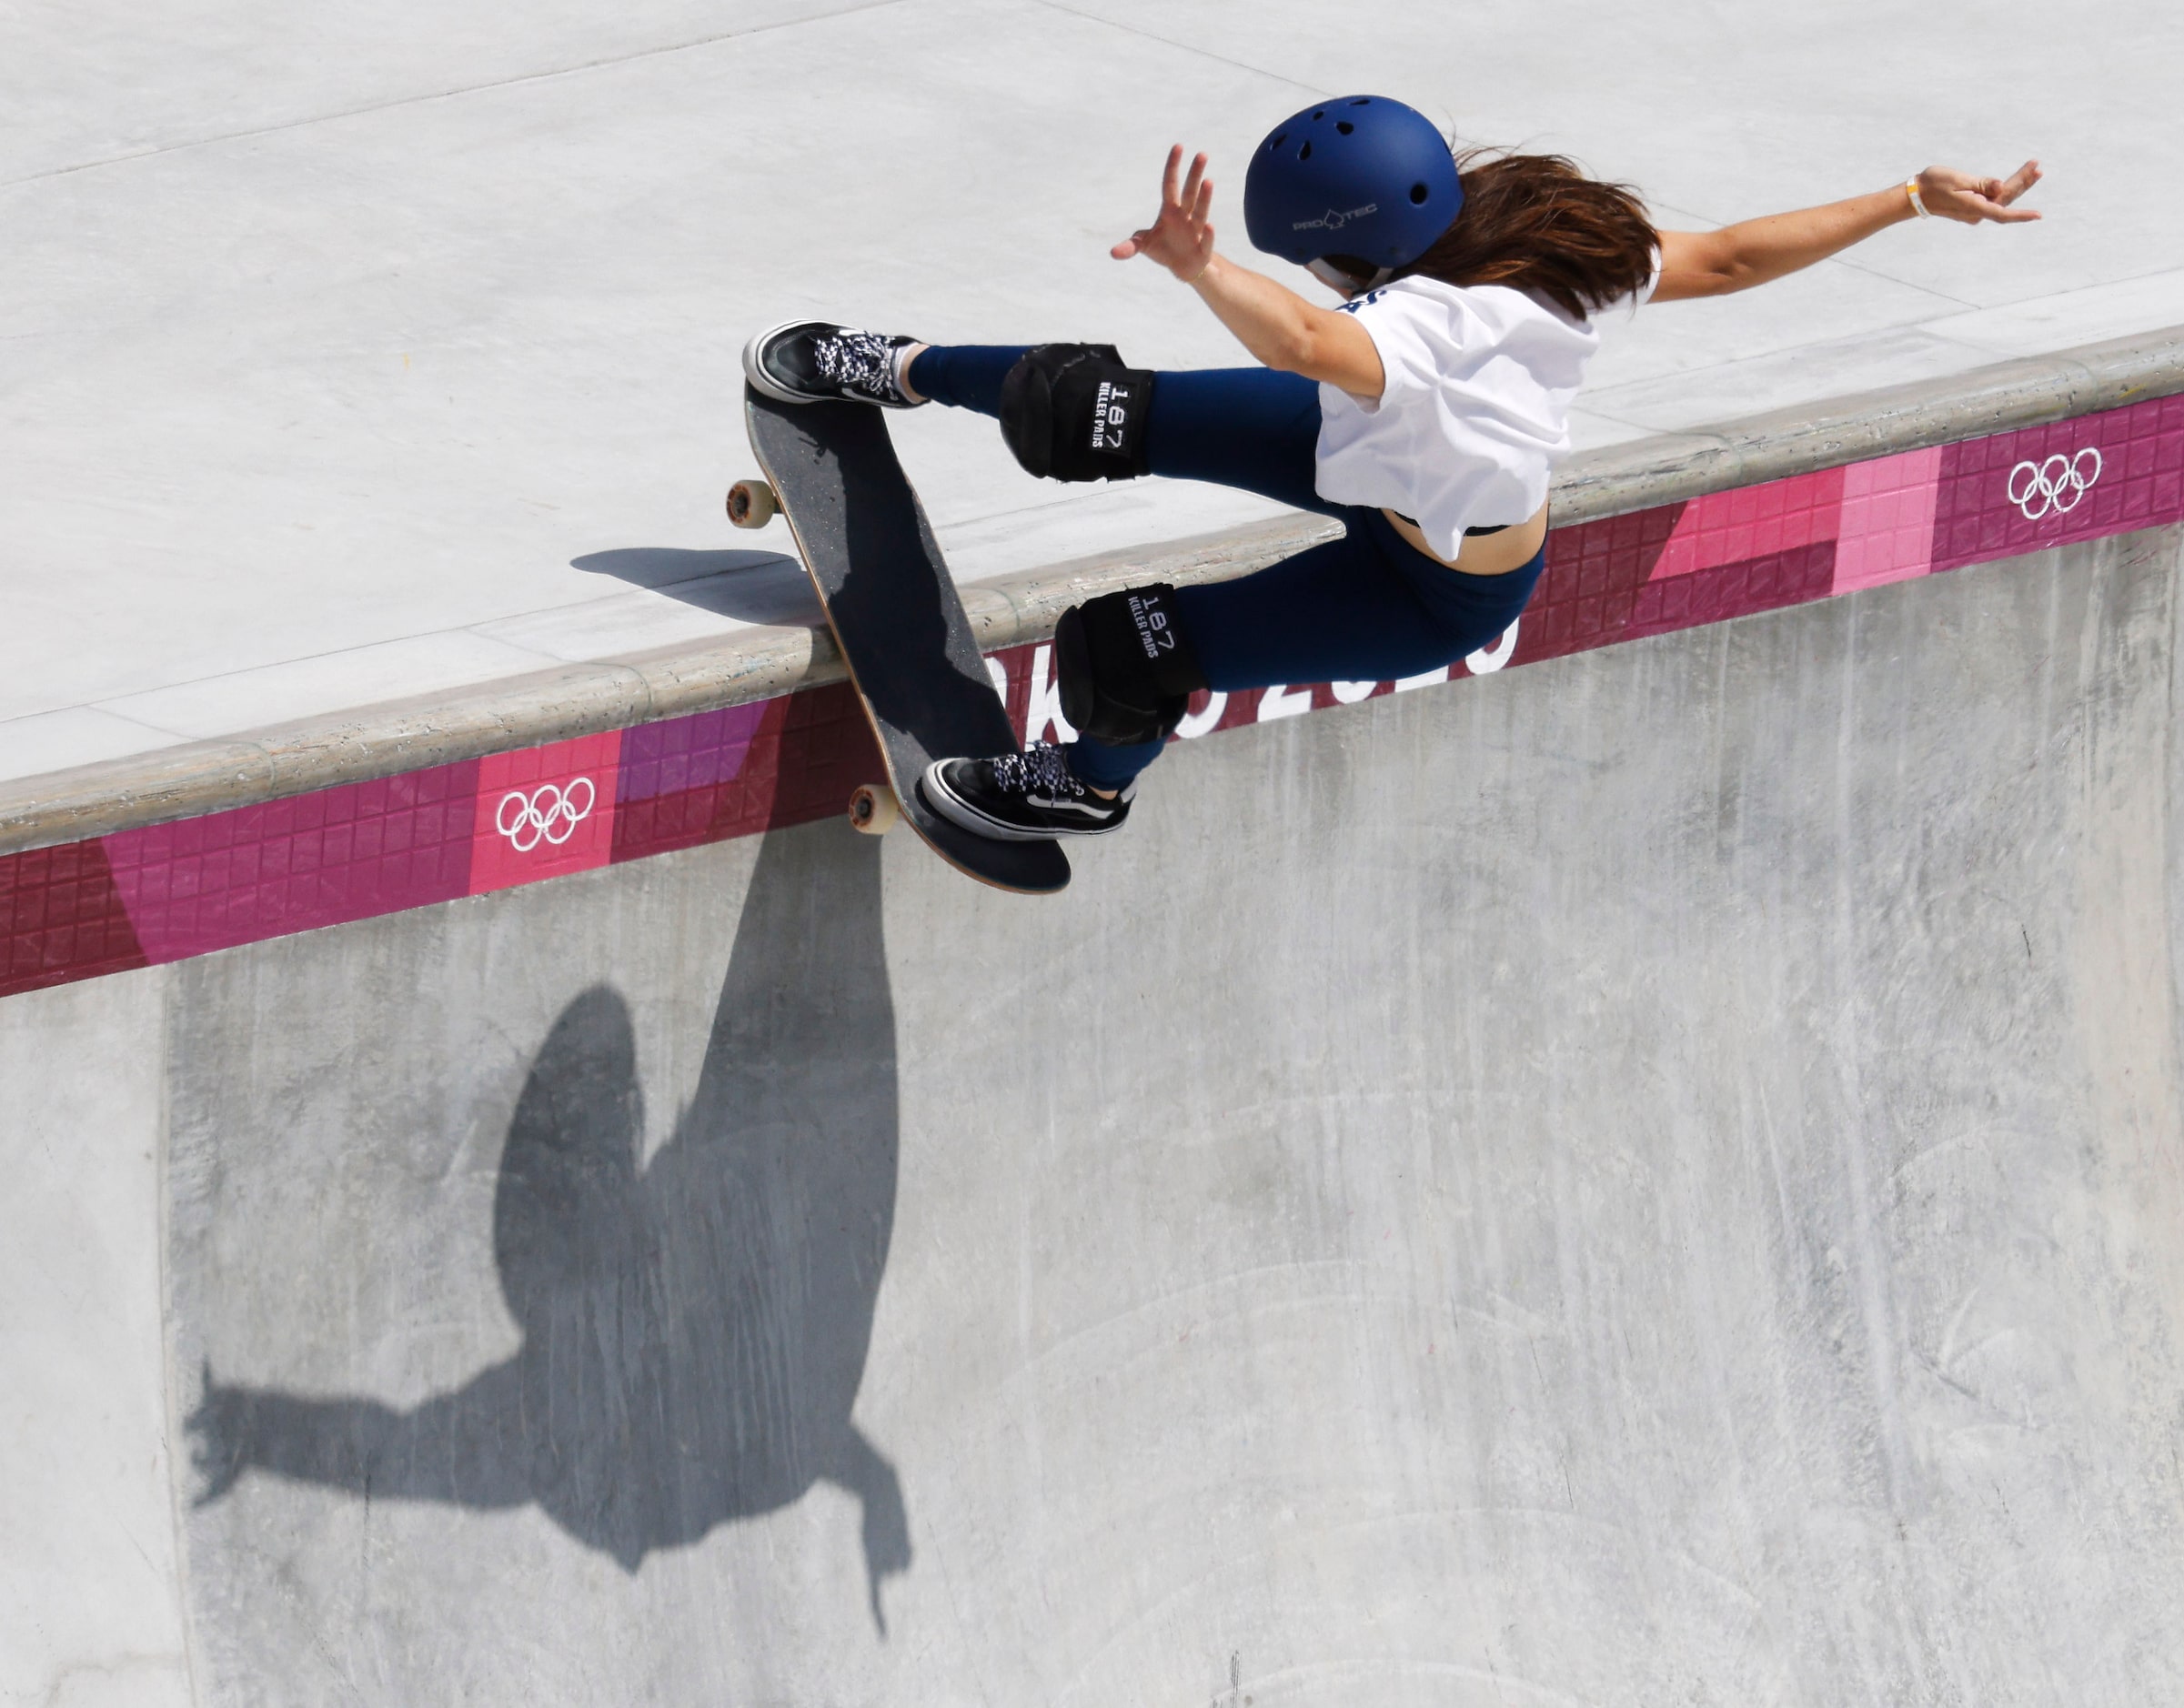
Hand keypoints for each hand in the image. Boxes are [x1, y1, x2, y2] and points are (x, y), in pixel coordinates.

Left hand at [1113, 145, 1215, 281]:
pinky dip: (1208, 234)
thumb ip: (1130, 246)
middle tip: (1202, 154)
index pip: (1170, 184)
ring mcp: (1196, 231)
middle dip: (1195, 175)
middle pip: (1190, 192)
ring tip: (1209, 181)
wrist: (1182, 267)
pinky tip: (1209, 226)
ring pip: (1200, 212)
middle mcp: (1185, 216)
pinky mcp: (1203, 249)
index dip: (1173, 166)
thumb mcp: (1144, 245)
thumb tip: (1113, 253)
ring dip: (1204, 198)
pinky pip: (1206, 240)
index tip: (1178, 146)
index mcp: (1170, 210)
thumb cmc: (1163, 248)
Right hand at [1915, 160, 2042, 223]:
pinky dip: (2007, 187)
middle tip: (2038, 167)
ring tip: (2035, 169)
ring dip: (2019, 184)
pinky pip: (1996, 198)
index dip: (2021, 214)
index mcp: (1974, 207)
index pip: (2002, 212)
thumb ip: (1981, 183)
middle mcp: (1977, 212)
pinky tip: (2017, 179)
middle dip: (2024, 183)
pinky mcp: (1975, 206)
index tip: (2038, 216)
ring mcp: (1976, 211)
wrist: (1916, 195)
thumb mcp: (1957, 180)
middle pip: (2007, 199)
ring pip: (2003, 198)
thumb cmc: (1933, 184)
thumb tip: (2000, 186)